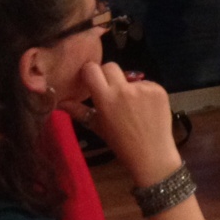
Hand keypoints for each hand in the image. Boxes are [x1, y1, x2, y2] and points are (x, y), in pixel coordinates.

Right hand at [76, 61, 181, 189]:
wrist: (151, 153)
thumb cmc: (121, 142)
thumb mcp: (97, 126)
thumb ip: (79, 111)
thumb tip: (60, 102)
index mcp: (105, 98)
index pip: (92, 69)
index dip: (89, 72)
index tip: (90, 80)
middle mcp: (124, 89)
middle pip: (111, 66)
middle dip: (107, 75)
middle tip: (109, 90)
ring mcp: (144, 88)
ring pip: (129, 77)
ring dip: (127, 86)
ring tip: (130, 106)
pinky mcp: (159, 89)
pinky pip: (146, 84)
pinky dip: (144, 92)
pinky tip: (145, 108)